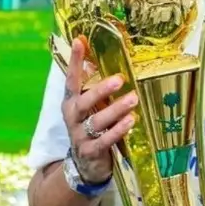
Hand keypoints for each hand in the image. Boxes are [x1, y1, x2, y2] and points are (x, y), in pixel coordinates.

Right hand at [61, 36, 137, 183]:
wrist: (85, 164)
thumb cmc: (91, 128)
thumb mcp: (90, 108)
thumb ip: (95, 89)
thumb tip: (101, 59)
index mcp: (71, 103)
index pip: (71, 79)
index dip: (74, 61)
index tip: (79, 41)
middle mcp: (73, 117)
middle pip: (85, 101)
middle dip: (101, 90)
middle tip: (119, 79)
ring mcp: (80, 135)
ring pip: (98, 121)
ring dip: (116, 109)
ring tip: (133, 99)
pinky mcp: (91, 151)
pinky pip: (106, 140)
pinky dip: (118, 130)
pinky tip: (131, 121)